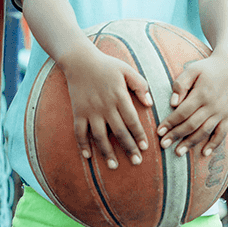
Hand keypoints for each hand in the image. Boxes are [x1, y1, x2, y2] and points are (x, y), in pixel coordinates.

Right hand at [59, 43, 151, 168]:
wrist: (79, 60)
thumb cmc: (106, 65)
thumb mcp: (127, 70)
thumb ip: (140, 85)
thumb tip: (150, 103)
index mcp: (119, 96)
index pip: (132, 120)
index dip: (139, 135)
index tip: (145, 148)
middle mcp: (105, 106)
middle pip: (119, 131)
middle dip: (129, 148)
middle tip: (137, 162)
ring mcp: (90, 110)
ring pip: (99, 136)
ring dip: (107, 152)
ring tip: (114, 166)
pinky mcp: (78, 112)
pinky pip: (79, 131)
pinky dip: (82, 145)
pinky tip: (88, 156)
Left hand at [156, 53, 227, 157]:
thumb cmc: (206, 68)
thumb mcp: (192, 70)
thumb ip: (180, 84)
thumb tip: (173, 103)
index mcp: (202, 93)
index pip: (182, 112)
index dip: (170, 123)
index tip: (159, 132)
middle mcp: (213, 105)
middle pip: (192, 124)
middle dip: (176, 136)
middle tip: (163, 145)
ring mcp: (222, 112)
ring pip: (205, 131)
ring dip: (191, 143)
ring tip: (178, 152)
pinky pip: (222, 133)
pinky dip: (214, 144)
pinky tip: (204, 153)